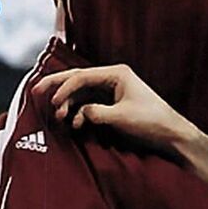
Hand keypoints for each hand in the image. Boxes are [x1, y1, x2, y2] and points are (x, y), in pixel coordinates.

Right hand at [37, 63, 190, 149]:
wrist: (171, 134)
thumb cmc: (150, 122)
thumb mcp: (121, 117)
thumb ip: (96, 113)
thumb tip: (78, 113)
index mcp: (116, 74)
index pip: (82, 75)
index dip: (64, 87)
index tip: (54, 102)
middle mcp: (112, 78)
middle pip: (78, 79)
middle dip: (58, 86)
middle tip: (36, 90)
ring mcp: (112, 91)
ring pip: (82, 93)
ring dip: (68, 104)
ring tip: (59, 117)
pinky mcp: (112, 105)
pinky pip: (89, 105)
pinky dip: (78, 113)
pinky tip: (74, 124)